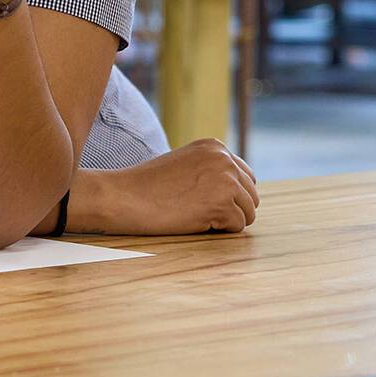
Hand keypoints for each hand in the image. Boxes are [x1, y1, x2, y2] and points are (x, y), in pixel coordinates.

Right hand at [78, 138, 259, 234]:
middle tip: (198, 210)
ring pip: (248, 213)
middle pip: (251, 195)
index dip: (229, 195)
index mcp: (215, 146)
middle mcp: (224, 159)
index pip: (245, 176)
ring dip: (225, 220)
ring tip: (194, 214)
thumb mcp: (184, 165)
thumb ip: (210, 170)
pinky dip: (218, 230)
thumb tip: (239, 190)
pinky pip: (237, 227)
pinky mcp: (223, 203)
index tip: (204, 200)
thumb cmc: (147, 186)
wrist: (124, 196)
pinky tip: (193, 220)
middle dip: (231, 208)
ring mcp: (226, 180)